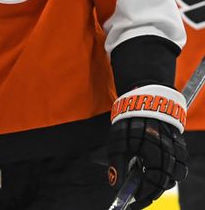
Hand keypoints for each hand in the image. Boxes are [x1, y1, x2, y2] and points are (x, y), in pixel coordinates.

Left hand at [107, 85, 187, 208]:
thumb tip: (116, 186)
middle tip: (136, 194)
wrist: (145, 97)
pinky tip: (155, 167)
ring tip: (146, 180)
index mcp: (155, 153)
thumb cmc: (130, 119)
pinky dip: (170, 169)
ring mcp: (178, 148)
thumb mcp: (118, 141)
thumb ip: (118, 165)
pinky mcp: (180, 143)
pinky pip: (180, 162)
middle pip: (166, 182)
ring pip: (176, 173)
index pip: (154, 185)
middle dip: (150, 190)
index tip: (131, 204)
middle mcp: (170, 153)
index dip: (142, 197)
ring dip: (162, 180)